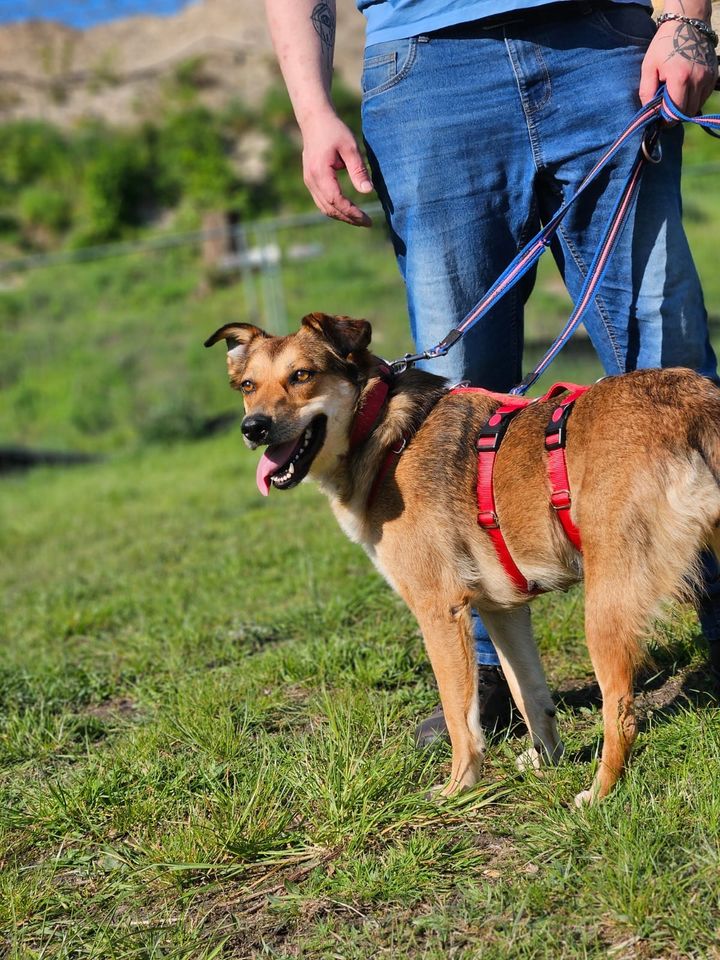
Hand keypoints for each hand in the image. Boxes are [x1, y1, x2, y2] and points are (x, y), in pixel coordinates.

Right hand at [300, 109, 373, 226]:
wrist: (315, 120)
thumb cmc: (334, 130)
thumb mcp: (350, 147)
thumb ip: (358, 170)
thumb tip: (368, 191)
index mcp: (320, 172)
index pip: (336, 200)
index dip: (351, 212)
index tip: (366, 218)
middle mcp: (311, 180)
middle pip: (330, 208)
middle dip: (349, 218)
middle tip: (367, 223)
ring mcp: (309, 181)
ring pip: (324, 208)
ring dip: (342, 216)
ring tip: (360, 219)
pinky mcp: (311, 181)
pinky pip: (322, 201)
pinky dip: (335, 209)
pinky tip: (348, 210)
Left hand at [640, 19, 717, 115]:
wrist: (687, 24)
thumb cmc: (664, 45)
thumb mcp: (648, 67)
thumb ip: (646, 92)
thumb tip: (648, 113)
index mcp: (680, 78)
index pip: (674, 112)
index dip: (665, 120)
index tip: (659, 120)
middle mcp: (697, 79)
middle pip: (687, 112)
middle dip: (675, 116)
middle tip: (665, 111)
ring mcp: (708, 77)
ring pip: (697, 106)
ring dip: (685, 109)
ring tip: (674, 99)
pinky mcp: (714, 75)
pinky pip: (704, 97)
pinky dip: (694, 99)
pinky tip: (685, 91)